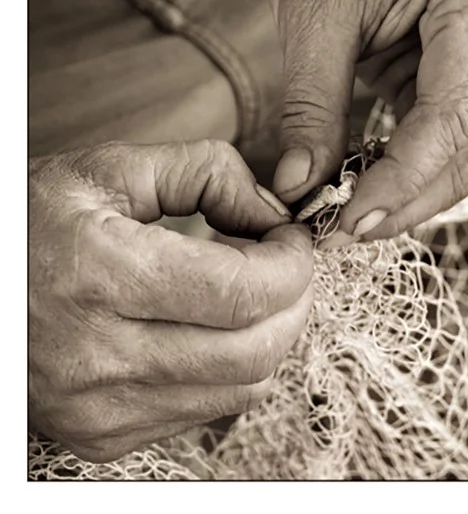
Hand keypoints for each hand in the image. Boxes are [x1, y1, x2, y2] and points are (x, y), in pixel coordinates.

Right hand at [29, 140, 312, 461]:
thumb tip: (277, 214)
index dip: (292, 264)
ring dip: (267, 336)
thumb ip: (209, 173)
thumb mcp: (115, 168)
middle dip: (293, 301)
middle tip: (284, 262)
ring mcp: (96, 408)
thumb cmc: (36, 220)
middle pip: (254, 351)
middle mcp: (97, 356)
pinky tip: (206, 325)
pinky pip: (204, 412)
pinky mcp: (99, 437)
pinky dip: (228, 368)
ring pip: (241, 389)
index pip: (242, 293)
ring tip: (245, 290)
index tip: (294, 237)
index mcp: (102, 276)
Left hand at [265, 0, 467, 238]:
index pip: (450, 116)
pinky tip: (367, 181)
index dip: (402, 180)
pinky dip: (413, 165)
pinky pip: (457, 134)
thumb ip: (311, 109)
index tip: (346, 222)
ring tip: (348, 213)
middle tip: (341, 232)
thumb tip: (300, 187)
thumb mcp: (313, 22)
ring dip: (412, 189)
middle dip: (408, 197)